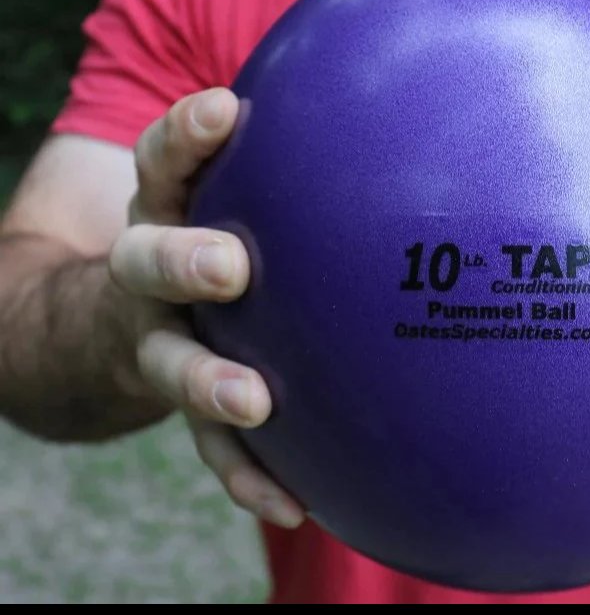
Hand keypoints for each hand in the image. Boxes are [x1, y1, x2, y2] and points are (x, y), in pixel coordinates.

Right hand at [108, 89, 305, 528]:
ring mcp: (160, 341)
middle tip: (229, 266)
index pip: (164, 159)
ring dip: (207, 380)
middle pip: (146, 259)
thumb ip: (301, 177)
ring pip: (167, 362)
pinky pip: (210, 446)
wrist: (135, 324)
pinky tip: (291, 503)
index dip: (187, 135)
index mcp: (169, 210)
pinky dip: (246, 473)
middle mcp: (151, 272)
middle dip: (182, 260)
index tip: (225, 112)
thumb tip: (430, 144)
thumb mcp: (241, 199)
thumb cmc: (226, 242)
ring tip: (253, 401)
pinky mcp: (183, 405)